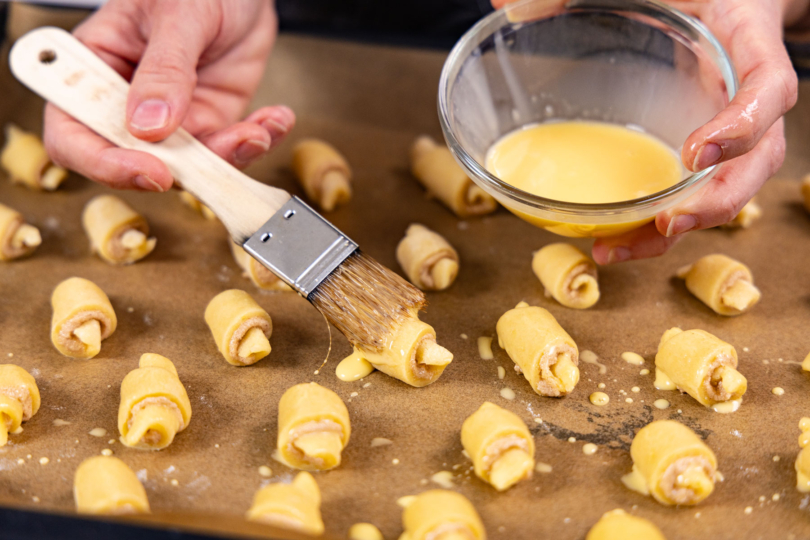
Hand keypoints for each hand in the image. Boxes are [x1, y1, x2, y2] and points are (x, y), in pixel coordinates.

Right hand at [43, 0, 294, 191]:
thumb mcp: (177, 14)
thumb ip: (164, 69)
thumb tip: (148, 127)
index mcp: (93, 69)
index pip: (74, 133)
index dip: (105, 163)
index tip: (150, 171)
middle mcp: (126, 102)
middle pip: (136, 162)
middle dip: (184, 169)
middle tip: (223, 149)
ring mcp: (172, 117)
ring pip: (190, 166)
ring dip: (229, 157)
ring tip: (258, 132)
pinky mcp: (212, 121)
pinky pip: (230, 149)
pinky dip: (256, 141)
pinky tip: (275, 119)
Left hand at [491, 0, 798, 263]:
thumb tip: (507, 5)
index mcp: (746, 46)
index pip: (768, 90)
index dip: (743, 126)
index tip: (696, 154)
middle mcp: (748, 97)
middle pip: (756, 163)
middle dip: (715, 203)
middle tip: (668, 226)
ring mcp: (731, 130)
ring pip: (725, 192)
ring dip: (676, 229)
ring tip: (616, 249)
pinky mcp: (704, 152)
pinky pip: (693, 194)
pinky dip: (658, 224)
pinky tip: (613, 240)